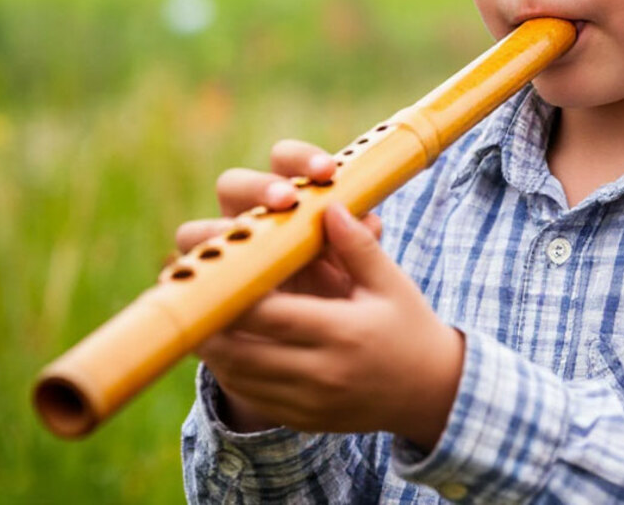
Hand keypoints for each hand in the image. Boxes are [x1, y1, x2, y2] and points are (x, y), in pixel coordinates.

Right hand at [178, 139, 382, 297]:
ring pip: (195, 231)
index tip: (327, 172)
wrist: (320, 344)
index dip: (300, 158)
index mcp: (286, 197)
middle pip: (231, 184)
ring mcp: (219, 254)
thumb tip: (371, 221)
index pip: (284, 159)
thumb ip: (361, 244)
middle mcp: (246, 218)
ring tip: (244, 250)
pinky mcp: (201, 292)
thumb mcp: (357, 269)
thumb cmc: (341, 289)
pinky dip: (191, 286)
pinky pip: (181, 283)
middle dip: (257, 189)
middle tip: (286, 202)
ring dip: (216, 234)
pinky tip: (212, 300)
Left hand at [178, 139, 386, 430]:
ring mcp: (310, 401)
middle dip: (208, 321)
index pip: (268, 314)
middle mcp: (322, 371)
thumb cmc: (409, 326)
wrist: (432, 392)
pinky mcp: (303, 419)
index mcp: (343, 332)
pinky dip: (231, 371)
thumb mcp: (390, 282)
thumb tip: (326, 203)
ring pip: (238, 377)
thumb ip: (357, 245)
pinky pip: (252, 397)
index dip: (230, 294)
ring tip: (200, 315)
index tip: (209, 270)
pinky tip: (224, 346)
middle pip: (241, 350)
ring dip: (213, 348)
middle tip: (191, 292)